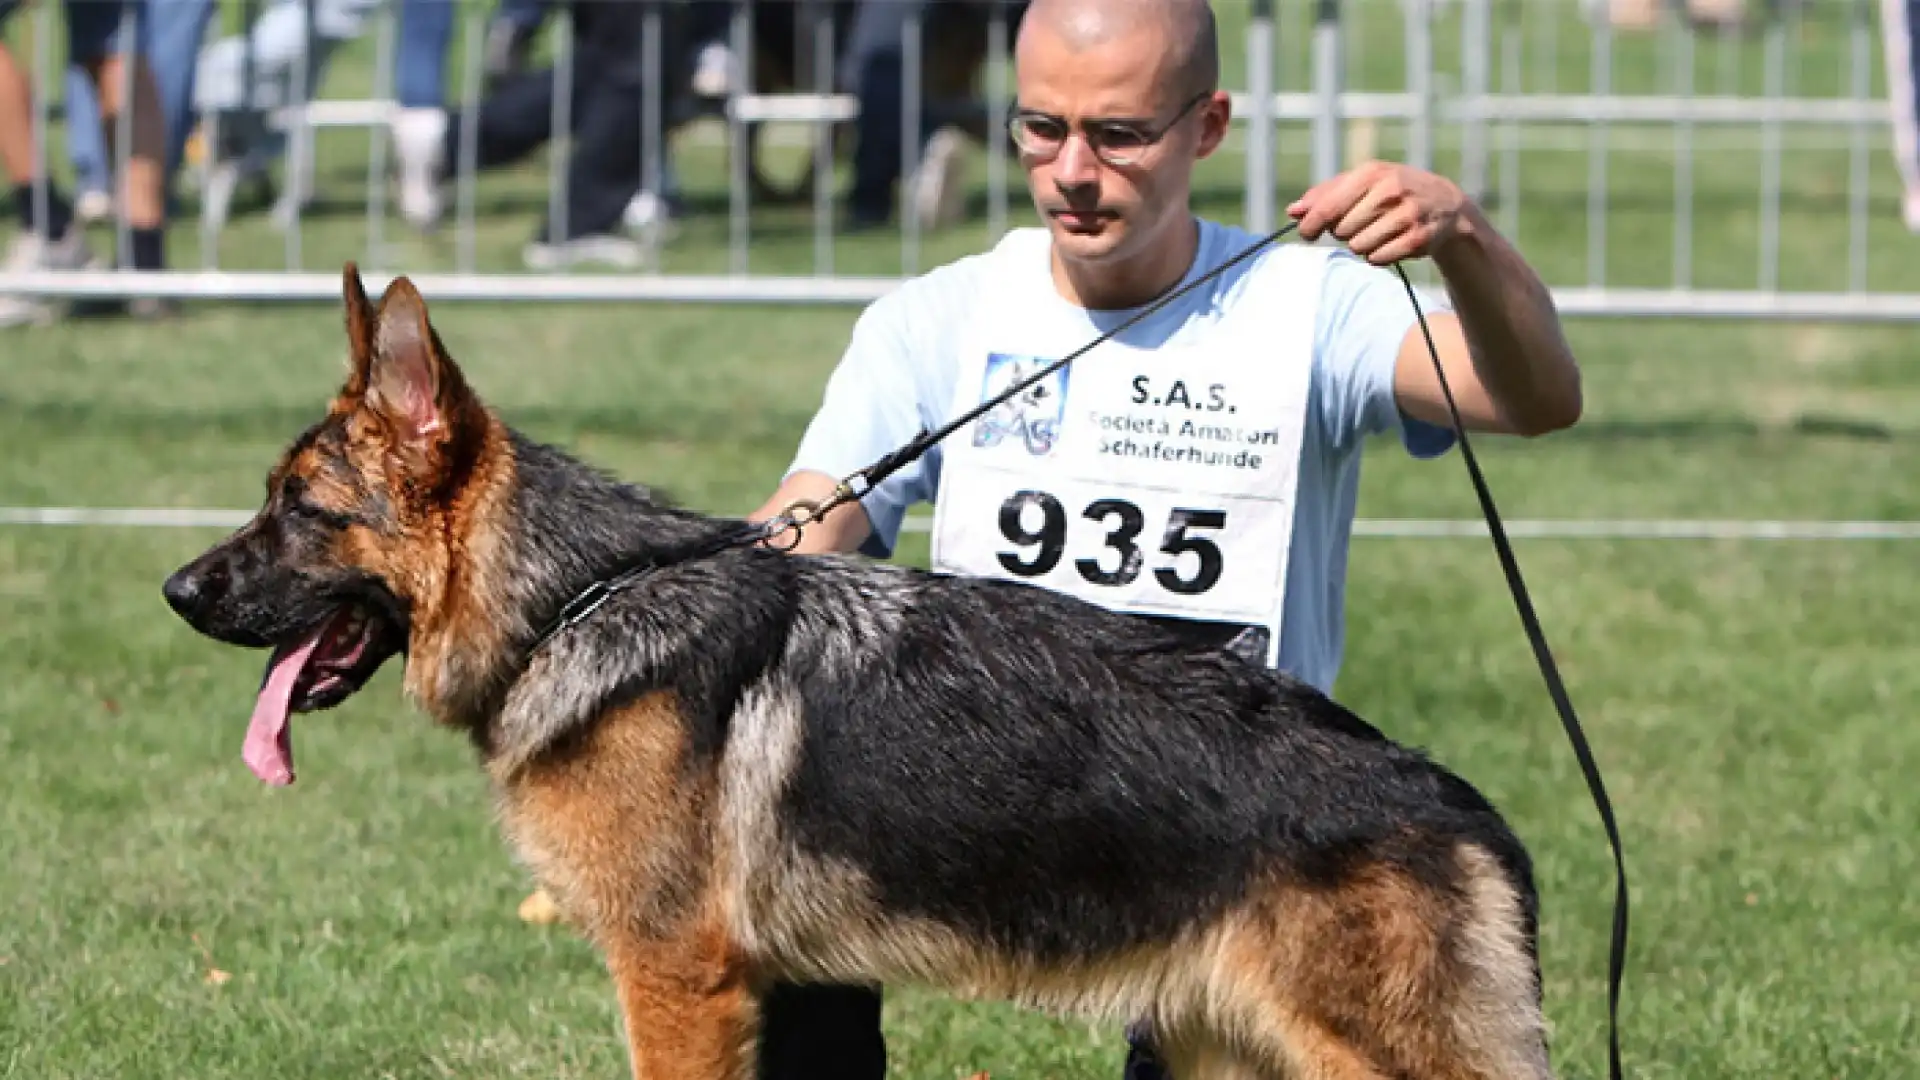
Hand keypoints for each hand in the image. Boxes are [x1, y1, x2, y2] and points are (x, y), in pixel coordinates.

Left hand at [1285, 161, 1476, 264]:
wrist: (1445, 204)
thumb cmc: (1391, 191)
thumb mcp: (1362, 182)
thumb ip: (1325, 194)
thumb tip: (1294, 211)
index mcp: (1371, 173)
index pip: (1328, 207)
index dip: (1311, 224)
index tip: (1307, 233)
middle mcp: (1390, 191)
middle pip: (1341, 231)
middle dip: (1346, 232)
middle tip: (1363, 223)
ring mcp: (1406, 215)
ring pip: (1358, 247)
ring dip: (1363, 245)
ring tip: (1380, 231)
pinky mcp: (1417, 239)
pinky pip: (1377, 259)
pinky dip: (1378, 256)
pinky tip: (1392, 243)